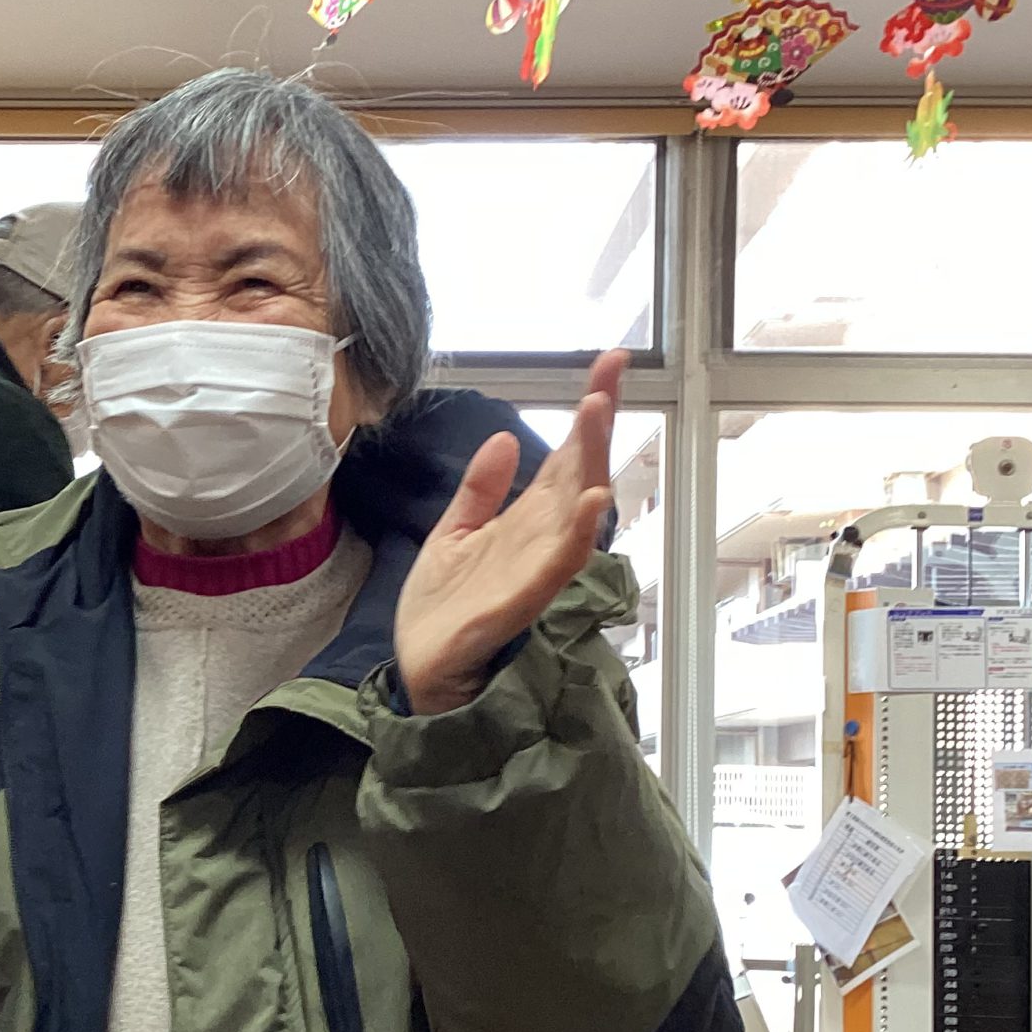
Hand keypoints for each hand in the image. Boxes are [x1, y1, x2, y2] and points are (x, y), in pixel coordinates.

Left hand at [394, 351, 625, 714]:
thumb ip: (480, 488)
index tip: (609, 363)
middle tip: (610, 376)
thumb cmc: (443, 609)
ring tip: (598, 415)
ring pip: (576, 510)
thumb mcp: (453, 531)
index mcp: (528, 519)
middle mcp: (541, 538)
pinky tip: (591, 502)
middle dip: (596, 424)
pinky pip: (555, 564)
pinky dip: (575, 534)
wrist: (421, 668)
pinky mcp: (519, 599)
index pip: (568, 455)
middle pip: (581, 471)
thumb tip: (509, 438)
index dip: (589, 411)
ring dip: (591, 463)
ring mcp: (535, 568)